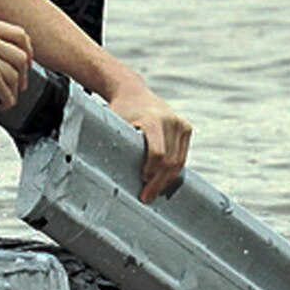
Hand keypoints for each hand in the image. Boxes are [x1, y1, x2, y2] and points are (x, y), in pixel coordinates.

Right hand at [0, 16, 32, 109]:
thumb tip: (24, 55)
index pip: (20, 34)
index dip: (28, 50)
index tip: (28, 61)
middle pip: (21, 56)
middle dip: (24, 74)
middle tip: (19, 84)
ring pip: (15, 76)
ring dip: (13, 90)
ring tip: (6, 96)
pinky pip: (8, 91)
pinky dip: (7, 101)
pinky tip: (1, 103)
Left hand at [107, 83, 190, 203]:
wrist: (133, 93)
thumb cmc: (118, 112)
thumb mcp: (113, 125)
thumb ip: (114, 145)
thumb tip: (103, 175)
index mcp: (151, 120)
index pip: (158, 154)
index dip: (151, 172)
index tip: (142, 184)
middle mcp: (170, 120)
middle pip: (170, 161)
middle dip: (159, 183)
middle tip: (147, 197)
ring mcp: (180, 124)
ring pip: (179, 161)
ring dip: (167, 180)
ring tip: (154, 192)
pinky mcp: (186, 128)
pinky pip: (183, 156)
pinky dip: (174, 170)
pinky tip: (162, 181)